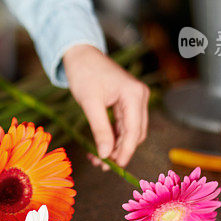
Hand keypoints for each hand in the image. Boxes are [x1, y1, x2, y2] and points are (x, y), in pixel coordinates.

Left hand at [62, 44, 148, 168]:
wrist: (81, 54)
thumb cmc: (84, 73)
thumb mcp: (90, 103)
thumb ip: (100, 130)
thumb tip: (105, 155)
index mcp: (134, 94)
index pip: (134, 131)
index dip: (125, 151)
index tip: (115, 166)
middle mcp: (139, 96)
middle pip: (135, 133)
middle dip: (120, 151)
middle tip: (102, 164)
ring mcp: (135, 98)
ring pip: (130, 131)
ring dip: (116, 145)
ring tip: (98, 158)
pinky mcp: (127, 101)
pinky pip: (124, 124)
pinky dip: (114, 136)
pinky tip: (101, 145)